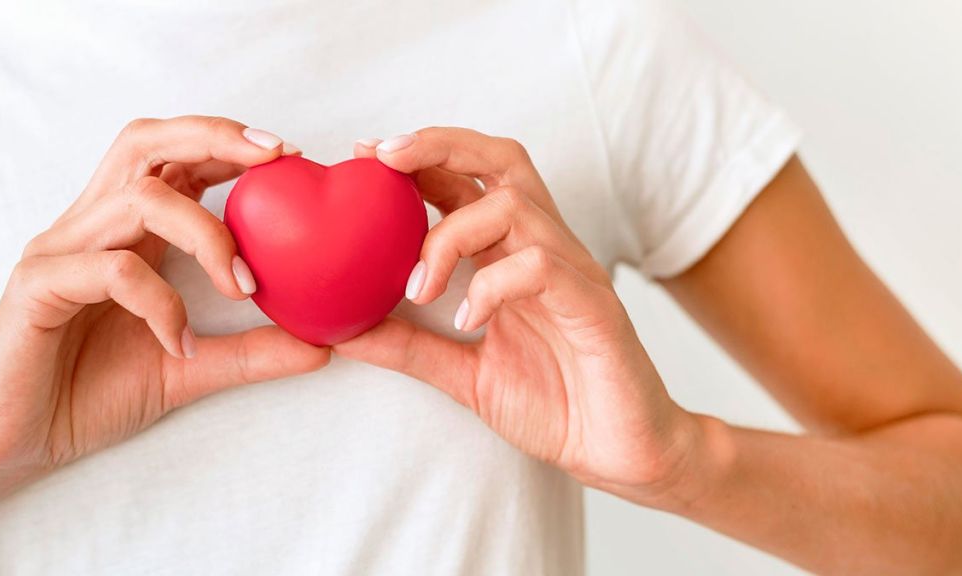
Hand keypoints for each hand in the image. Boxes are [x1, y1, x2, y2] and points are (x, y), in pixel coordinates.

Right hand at [0, 116, 328, 519]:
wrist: (16, 445)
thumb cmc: (90, 394)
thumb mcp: (189, 368)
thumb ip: (251, 353)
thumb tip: (323, 346)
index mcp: (124, 232)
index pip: (173, 158)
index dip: (227, 143)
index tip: (289, 156)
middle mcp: (91, 227)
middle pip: (145, 143)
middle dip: (214, 137)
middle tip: (275, 158)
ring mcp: (60, 251)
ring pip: (138, 199)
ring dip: (205, 234)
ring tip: (243, 284)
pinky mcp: (38, 286)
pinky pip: (111, 270)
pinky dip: (160, 302)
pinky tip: (179, 342)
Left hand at [339, 128, 703, 500]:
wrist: (619, 450)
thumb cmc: (554, 404)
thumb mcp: (463, 374)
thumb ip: (410, 347)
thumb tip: (342, 331)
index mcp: (513, 255)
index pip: (469, 181)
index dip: (419, 158)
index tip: (365, 155)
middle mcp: (545, 249)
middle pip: (502, 162)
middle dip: (440, 146)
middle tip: (384, 158)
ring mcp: (572, 273)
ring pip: (514, 207)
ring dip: (450, 236)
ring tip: (419, 289)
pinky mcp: (593, 306)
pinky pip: (541, 267)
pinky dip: (492, 286)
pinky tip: (467, 323)